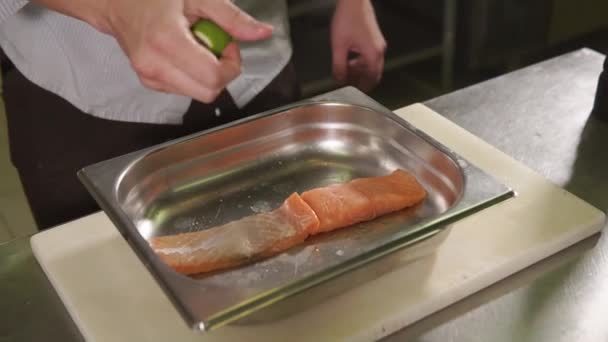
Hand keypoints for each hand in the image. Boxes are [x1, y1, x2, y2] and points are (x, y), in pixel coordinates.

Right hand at [33, 0, 273, 102]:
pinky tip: (185, 52)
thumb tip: (262, 32)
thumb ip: (232, 17)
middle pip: (208, 92)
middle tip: (216, 45)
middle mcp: (154, 65)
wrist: (116, 2)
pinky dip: (194, 74)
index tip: (229, 45)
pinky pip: (186, 89)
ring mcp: (150, 77)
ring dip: (208, 73)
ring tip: (197, 44)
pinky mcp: (149, 82)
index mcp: (166, 41)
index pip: (213, 77)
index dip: (231, 65)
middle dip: (222, 72)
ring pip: (199, 93)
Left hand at [331, 0, 385, 91]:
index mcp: (373, 54)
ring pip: (371, 65)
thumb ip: (339, 66)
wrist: (354, 1)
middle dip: (362, 81)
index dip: (363, 88)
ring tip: (346, 73)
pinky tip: (350, 61)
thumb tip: (339, 80)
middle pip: (374, 73)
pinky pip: (370, 56)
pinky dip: (361, 62)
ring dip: (360, 71)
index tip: (354, 93)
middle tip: (350, 86)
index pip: (371, 78)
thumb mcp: (339, 46)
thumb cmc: (347, 20)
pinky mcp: (375, 39)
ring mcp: (378, 44)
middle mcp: (379, 50)